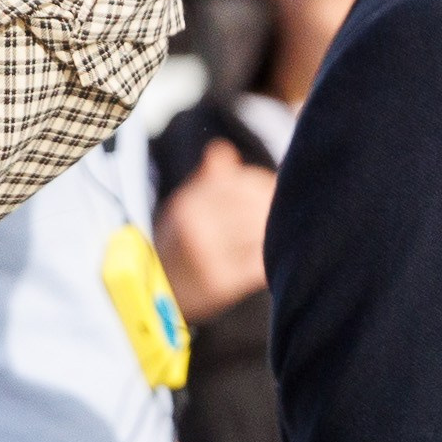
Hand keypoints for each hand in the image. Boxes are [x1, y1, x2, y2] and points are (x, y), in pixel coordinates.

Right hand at [154, 136, 274, 323]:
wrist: (155, 292)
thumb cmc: (177, 244)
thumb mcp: (183, 208)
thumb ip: (207, 180)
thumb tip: (222, 149)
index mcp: (187, 204)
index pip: (241, 183)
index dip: (263, 184)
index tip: (273, 190)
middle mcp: (194, 228)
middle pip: (254, 208)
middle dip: (271, 210)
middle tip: (285, 214)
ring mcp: (207, 257)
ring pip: (260, 234)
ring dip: (275, 234)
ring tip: (281, 235)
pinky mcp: (220, 284)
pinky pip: (259, 265)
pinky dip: (270, 261)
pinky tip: (272, 261)